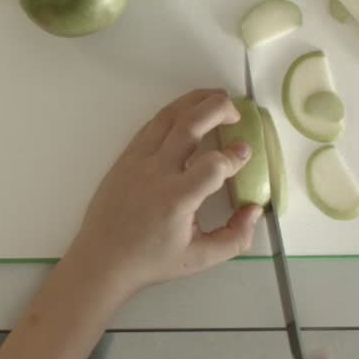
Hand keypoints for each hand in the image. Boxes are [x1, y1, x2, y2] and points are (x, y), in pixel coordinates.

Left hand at [63, 89, 261, 300]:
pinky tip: (187, 113)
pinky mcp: (125, 158)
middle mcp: (156, 173)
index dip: (235, 156)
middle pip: (189, 125)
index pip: (213, 165)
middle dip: (217, 109)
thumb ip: (236, 237)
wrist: (102, 260)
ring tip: (216, 97)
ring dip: (194, 101)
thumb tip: (256, 208)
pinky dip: (172, 113)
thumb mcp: (201, 259)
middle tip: (237, 110)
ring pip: (167, 118)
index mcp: (176, 199)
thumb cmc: (152, 261)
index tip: (246, 153)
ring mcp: (136, 162)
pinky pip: (150, 127)